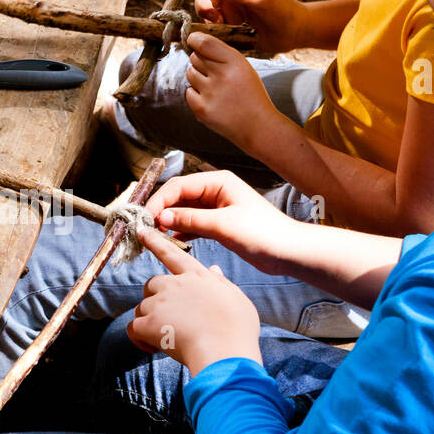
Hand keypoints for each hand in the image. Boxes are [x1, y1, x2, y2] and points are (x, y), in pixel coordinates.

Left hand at [126, 228, 261, 373]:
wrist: (224, 352)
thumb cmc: (237, 329)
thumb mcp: (237, 298)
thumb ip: (221, 282)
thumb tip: (214, 269)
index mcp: (197, 276)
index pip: (172, 253)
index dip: (156, 242)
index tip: (142, 232)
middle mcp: (174, 284)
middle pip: (152, 285)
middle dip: (155, 300)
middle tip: (170, 320)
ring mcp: (159, 303)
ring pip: (142, 308)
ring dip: (150, 322)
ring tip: (169, 338)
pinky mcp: (148, 323)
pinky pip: (133, 328)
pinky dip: (139, 339)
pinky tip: (153, 348)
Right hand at [145, 170, 299, 274]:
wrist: (288, 252)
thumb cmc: (262, 233)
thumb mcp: (223, 225)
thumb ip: (190, 220)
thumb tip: (161, 218)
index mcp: (218, 181)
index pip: (178, 186)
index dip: (159, 201)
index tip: (145, 217)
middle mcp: (215, 190)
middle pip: (178, 196)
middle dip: (161, 210)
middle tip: (145, 227)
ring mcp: (215, 207)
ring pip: (183, 211)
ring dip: (169, 222)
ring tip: (154, 236)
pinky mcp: (217, 224)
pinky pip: (191, 224)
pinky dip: (180, 232)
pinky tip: (171, 242)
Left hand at [183, 33, 280, 147]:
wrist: (258, 126)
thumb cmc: (250, 94)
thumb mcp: (244, 68)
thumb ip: (222, 55)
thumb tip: (195, 42)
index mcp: (236, 62)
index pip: (205, 43)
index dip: (194, 39)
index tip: (193, 40)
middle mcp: (222, 76)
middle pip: (195, 57)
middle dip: (200, 62)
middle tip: (214, 73)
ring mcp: (210, 93)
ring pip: (190, 73)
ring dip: (198, 77)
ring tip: (214, 88)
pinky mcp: (202, 109)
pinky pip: (188, 92)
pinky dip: (196, 95)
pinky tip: (211, 100)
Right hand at [187, 0, 307, 53]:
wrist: (297, 31)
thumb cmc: (285, 11)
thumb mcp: (266, 0)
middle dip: (202, 7)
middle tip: (214, 19)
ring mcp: (233, 14)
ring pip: (208, 15)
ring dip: (207, 21)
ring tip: (222, 28)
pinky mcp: (234, 30)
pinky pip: (216, 31)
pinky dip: (214, 34)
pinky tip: (225, 37)